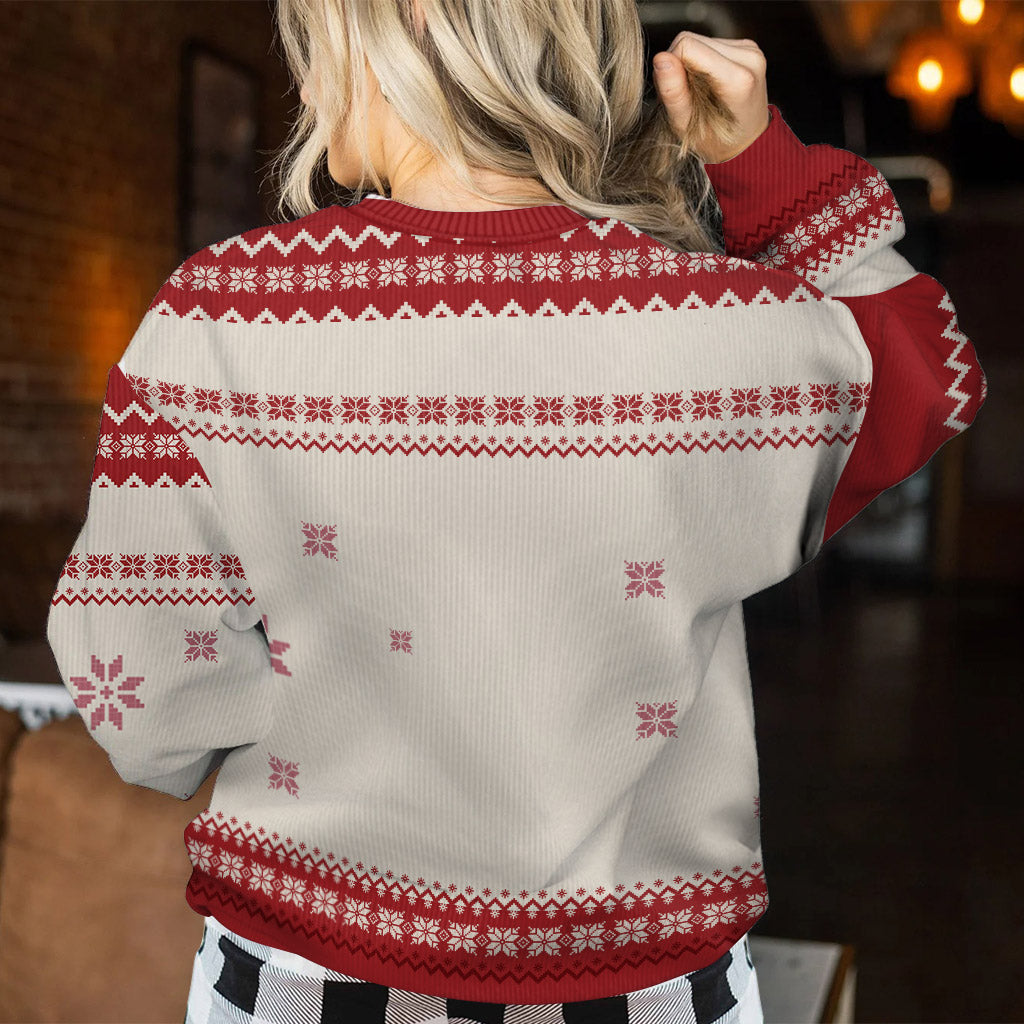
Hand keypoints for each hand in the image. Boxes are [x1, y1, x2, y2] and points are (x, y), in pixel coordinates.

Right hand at [652, 31, 770, 163]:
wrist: (747, 143)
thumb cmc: (715, 141)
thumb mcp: (686, 126)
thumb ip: (673, 92)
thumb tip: (660, 58)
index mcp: (737, 80)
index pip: (687, 47)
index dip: (671, 67)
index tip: (676, 92)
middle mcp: (749, 58)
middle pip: (692, 40)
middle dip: (680, 65)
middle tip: (687, 95)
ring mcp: (751, 50)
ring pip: (700, 39)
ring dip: (691, 63)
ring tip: (698, 92)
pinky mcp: (749, 46)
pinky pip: (711, 42)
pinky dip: (702, 61)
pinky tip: (708, 83)